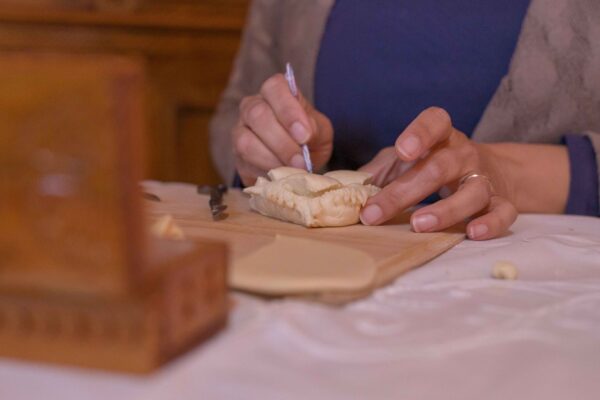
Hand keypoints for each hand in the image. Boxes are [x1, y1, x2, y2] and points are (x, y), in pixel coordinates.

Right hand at [233, 74, 333, 185]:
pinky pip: (245, 164)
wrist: (298, 164)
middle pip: (257, 115)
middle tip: (301, 161)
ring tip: (293, 170)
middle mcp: (251, 106)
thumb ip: (314, 128)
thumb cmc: (309, 139)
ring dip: (272, 159)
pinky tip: (281, 176)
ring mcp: (240, 131)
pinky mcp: (237, 157)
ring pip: (246, 142)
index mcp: (275, 92)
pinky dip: (266, 172)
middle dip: (282, 142)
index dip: (288, 111)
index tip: (304, 135)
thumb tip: (305, 133)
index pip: (274, 88)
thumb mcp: (320, 131)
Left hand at [359, 107, 517, 239]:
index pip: (436, 122)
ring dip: (446, 209)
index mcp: (441, 137)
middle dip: (405, 191)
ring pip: (473, 191)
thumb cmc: (432, 165)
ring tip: (419, 224)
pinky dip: (491, 223)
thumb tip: (344, 191)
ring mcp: (484, 177)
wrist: (489, 170)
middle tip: (375, 213)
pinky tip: (472, 233)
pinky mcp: (500, 201)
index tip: (404, 151)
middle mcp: (464, 154)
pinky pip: (503, 212)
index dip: (421, 133)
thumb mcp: (402, 162)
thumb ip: (377, 173)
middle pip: (439, 168)